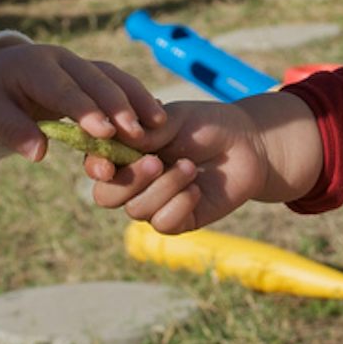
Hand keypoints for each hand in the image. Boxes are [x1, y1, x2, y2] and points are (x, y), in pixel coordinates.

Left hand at [0, 40, 164, 162]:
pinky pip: (120, 81)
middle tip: (136, 133)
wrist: (3, 71)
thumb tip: (38, 154)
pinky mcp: (95, 71)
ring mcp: (81, 62)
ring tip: (157, 124)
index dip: (86, 109)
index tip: (105, 131)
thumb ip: (14, 132)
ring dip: (137, 99)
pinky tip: (156, 117)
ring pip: (114, 77)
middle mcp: (62, 59)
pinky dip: (139, 97)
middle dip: (118, 106)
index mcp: (35, 67)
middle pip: (95, 80)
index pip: (63, 89)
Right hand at [88, 99, 287, 232]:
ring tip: (190, 166)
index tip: (109, 164)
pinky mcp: (177, 220)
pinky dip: (179, 204)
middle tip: (156, 162)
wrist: (246, 144)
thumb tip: (113, 138)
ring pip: (136, 210)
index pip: (96, 165)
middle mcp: (134, 180)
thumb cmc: (205, 125)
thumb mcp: (172, 119)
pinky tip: (197, 188)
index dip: (96, 167)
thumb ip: (142, 131)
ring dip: (164, 187)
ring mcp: (154, 202)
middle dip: (129, 181)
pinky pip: (163, 223)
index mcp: (125, 152)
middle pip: (105, 196)